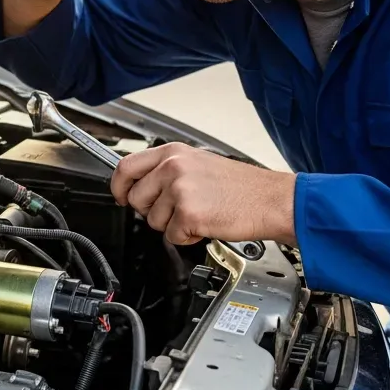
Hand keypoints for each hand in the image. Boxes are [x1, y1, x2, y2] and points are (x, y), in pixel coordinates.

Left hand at [111, 143, 297, 246]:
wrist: (271, 200)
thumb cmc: (241, 185)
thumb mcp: (199, 163)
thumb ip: (168, 169)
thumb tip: (141, 184)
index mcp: (173, 152)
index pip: (126, 167)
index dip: (118, 186)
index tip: (120, 195)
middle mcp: (173, 167)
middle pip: (135, 199)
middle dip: (151, 211)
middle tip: (175, 210)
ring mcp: (180, 190)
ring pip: (152, 221)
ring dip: (172, 225)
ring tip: (198, 214)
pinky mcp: (188, 214)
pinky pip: (172, 236)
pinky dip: (187, 237)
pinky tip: (205, 224)